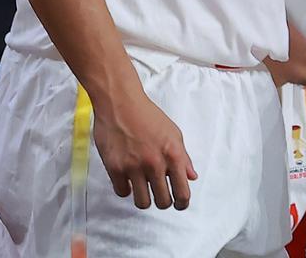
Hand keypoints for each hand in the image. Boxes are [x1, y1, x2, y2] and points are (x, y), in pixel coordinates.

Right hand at [92, 89, 196, 209]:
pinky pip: (122, 191)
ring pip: (142, 202)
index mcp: (173, 156)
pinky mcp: (115, 166)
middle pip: (163, 202)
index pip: (183, 194)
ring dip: (144, 199)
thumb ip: (183, 157)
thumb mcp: (173, 133)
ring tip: (142, 190)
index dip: (181, 203)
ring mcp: (134, 166)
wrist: (118, 100)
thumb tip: (190, 177)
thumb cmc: (145, 113)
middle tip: (158, 195)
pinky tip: (126, 179)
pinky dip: (125, 188)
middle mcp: (155, 164)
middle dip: (162, 201)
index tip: (178, 204)